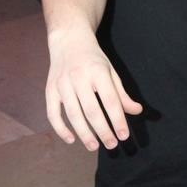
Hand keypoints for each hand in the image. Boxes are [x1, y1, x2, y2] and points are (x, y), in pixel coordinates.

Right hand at [46, 33, 142, 149]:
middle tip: (111, 145)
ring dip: (84, 133)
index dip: (117, 120)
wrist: (68, 40)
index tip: (123, 136)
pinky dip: (60, 128)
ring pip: (73, 114)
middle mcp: (79, 77)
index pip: (110, 100)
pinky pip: (53, 113)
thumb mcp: (110, 71)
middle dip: (102, 131)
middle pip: (91, 110)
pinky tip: (71, 140)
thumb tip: (136, 111)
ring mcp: (62, 84)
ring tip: (94, 146)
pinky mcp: (50, 89)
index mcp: (98, 71)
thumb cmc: (93, 59)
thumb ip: (122, 93)